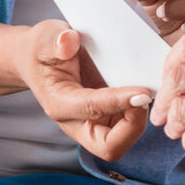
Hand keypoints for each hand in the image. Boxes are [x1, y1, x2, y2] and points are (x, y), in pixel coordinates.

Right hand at [20, 20, 151, 161]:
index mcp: (59, 104)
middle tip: (145, 97)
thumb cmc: (41, 50)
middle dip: (132, 127)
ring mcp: (90, 123)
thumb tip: (69, 40)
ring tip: (148, 91)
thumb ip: (56, 41)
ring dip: (138, 120)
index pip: (92, 109)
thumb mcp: (45, 37)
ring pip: (121, 140)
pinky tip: (144, 90)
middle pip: (109, 147)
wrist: (36, 60)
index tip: (143, 92)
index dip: (119, 102)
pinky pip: (125, 127)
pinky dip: (138, 113)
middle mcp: (75, 122)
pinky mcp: (102, 118)